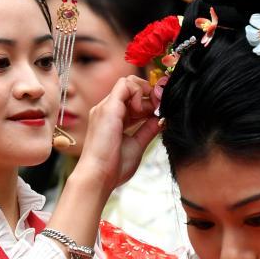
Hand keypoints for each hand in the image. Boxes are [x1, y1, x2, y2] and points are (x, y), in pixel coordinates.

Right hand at [73, 75, 159, 198]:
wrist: (99, 176)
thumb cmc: (114, 167)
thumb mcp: (137, 144)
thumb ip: (147, 129)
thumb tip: (160, 119)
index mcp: (112, 118)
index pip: (132, 98)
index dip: (149, 101)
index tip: (160, 112)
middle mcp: (107, 109)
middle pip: (131, 87)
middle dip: (149, 95)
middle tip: (160, 109)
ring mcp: (105, 106)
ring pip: (128, 82)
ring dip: (145, 92)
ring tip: (152, 110)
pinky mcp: (108, 107)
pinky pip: (125, 85)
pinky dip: (139, 92)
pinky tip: (142, 110)